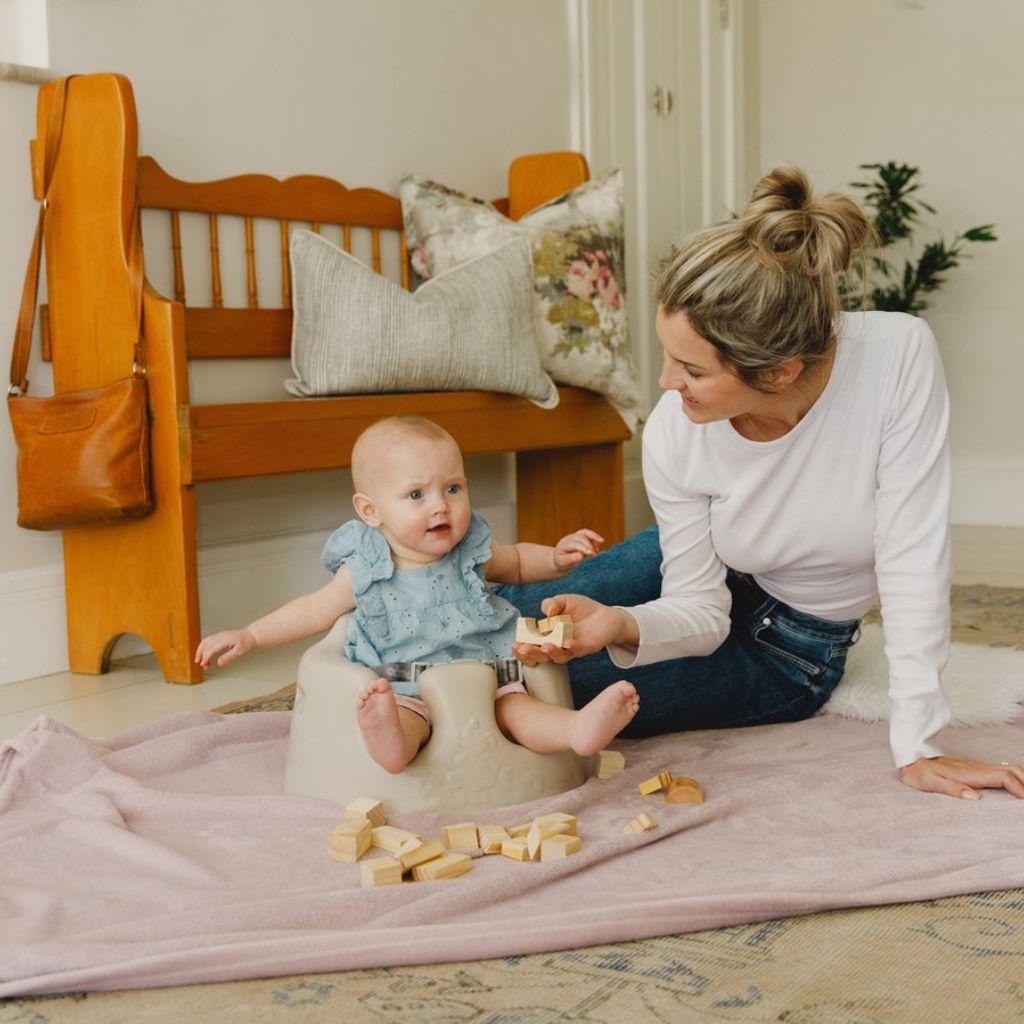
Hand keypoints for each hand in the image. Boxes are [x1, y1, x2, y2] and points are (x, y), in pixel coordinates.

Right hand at [194, 628, 256, 668]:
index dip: (206, 657)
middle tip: (202, 665)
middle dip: (202, 656)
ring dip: (200, 651)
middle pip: (206, 645)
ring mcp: (219, 635)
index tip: (204, 664)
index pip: (211, 648)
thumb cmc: (246, 642)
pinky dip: (203, 648)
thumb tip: (219, 663)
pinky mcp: (218, 637)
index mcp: (225, 639)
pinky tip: (203, 654)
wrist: (250, 635)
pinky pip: (207, 641)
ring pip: (205, 642)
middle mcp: (220, 636)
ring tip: (199, 660)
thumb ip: (228, 657)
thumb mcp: (239, 652)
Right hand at [512, 593, 635, 666]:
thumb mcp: (563, 601)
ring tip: (545, 646)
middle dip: (531, 653)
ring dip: (551, 652)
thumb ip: (551, 603)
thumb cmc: (581, 610)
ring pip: (559, 656)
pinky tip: (567, 643)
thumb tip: (547, 612)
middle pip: (542, 655)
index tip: (514, 644)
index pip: (531, 646)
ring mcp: (572, 648)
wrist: (606, 615)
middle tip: (522, 648)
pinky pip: (578, 650)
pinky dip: (572, 648)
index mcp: (548, 636)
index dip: (522, 648)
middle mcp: (558, 645)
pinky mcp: (587, 647)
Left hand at [552, 528, 604, 571]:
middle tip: (594, 556)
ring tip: (601, 542)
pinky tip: (597, 547)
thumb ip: (571, 559)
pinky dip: (594, 538)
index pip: (574, 544)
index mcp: (563, 545)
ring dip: (594, 536)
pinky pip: (588, 534)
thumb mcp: (564, 562)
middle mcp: (569, 539)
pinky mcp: (580, 537)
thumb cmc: (562, 562)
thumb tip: (581, 555)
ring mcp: (575, 536)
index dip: (583, 548)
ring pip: (585, 532)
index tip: (591, 553)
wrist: (561, 559)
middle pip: (581, 537)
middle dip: (589, 545)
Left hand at [899, 755, 1023, 799]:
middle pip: (1012, 769)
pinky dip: (1014, 778)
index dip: (1019, 788)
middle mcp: (977, 767)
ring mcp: (977, 766)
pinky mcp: (975, 768)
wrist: (911, 758)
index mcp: (970, 772)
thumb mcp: (931, 783)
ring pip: (1008, 768)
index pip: (1003, 776)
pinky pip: (1001, 771)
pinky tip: (1016, 788)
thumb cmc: (919, 772)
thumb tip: (974, 798)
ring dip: (1022, 779)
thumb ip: (952, 789)